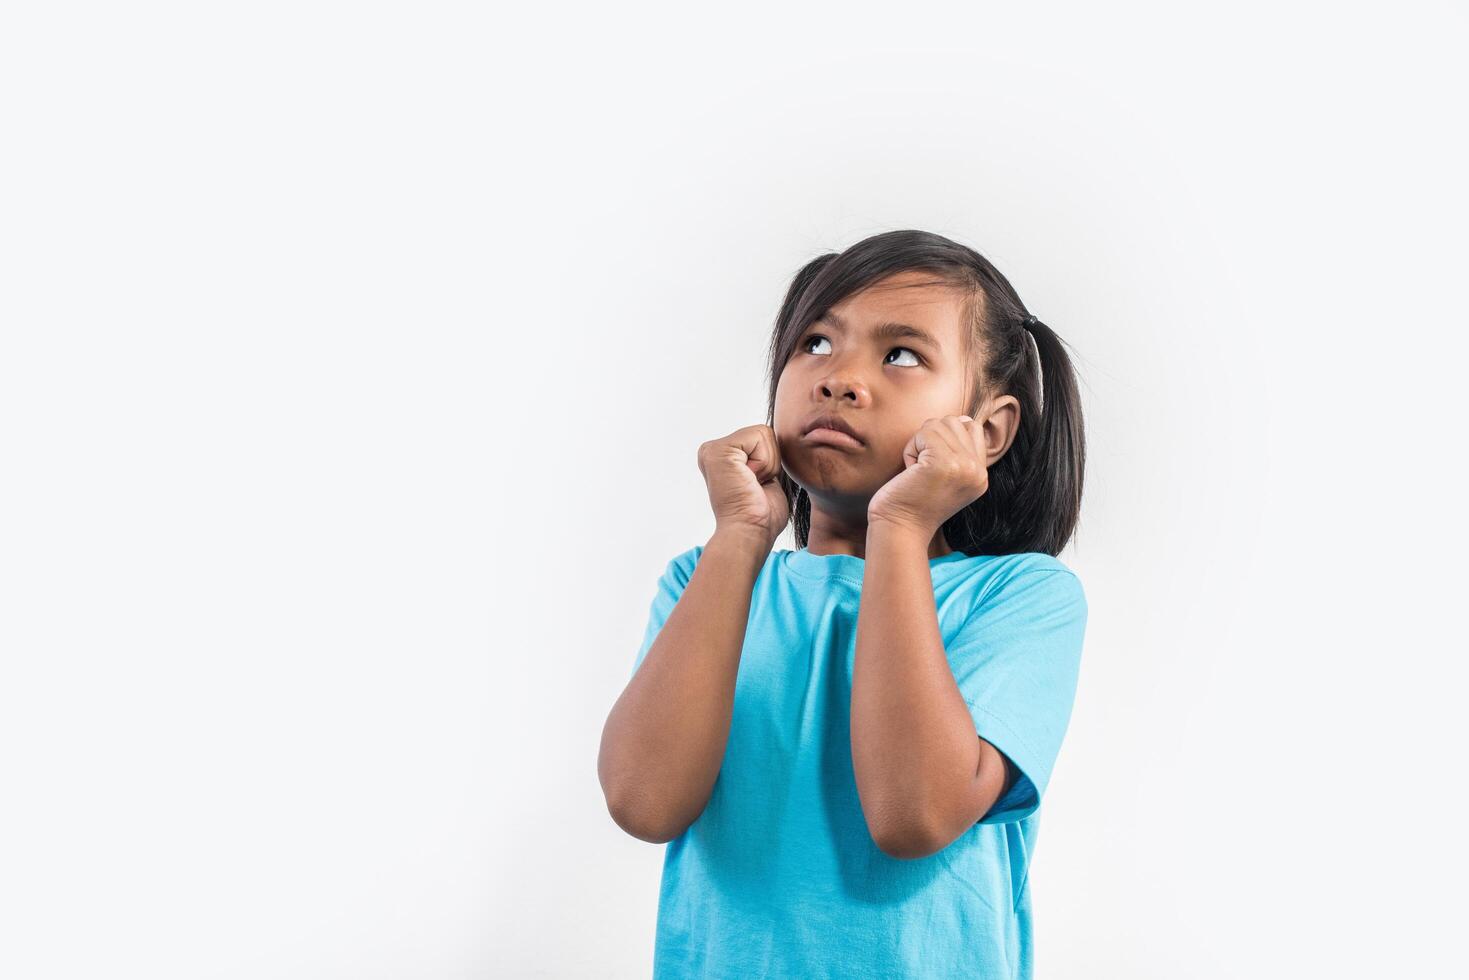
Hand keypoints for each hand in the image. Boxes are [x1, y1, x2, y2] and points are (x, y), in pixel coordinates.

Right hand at [697, 424, 789, 549]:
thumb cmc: (760, 516)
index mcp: (723, 457)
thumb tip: (784, 444)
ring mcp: (713, 448)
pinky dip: (764, 462)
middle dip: (770, 462)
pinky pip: (760, 436)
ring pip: (765, 433)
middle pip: (765, 433)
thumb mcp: (765, 479)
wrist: (749, 533)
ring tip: (751, 485)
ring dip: (768, 464)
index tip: (755, 487)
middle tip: (754, 486)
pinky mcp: (719, 449)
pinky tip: (749, 480)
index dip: (771, 464)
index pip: (763, 438)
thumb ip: (767, 458)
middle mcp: (713, 450)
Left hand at [867, 415, 989, 535]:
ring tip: (916, 470)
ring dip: (919, 443)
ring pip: (938, 424)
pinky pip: (924, 433)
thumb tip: (963, 419)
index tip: (931, 464)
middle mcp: (978, 471)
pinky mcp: (944, 464)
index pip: (972, 427)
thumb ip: (959, 452)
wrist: (899, 529)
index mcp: (981, 475)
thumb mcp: (948, 477)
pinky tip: (910, 472)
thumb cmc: (912, 501)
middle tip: (921, 469)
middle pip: (954, 421)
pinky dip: (910, 449)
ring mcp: (964, 467)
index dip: (945, 436)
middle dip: (930, 439)